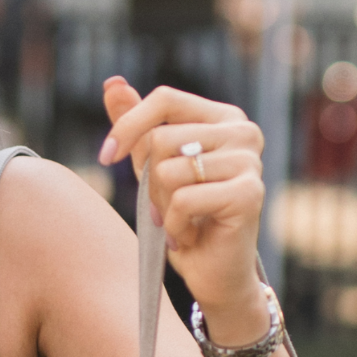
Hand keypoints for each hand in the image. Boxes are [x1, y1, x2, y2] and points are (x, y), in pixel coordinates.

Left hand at [99, 77, 269, 338]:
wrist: (214, 273)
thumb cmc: (183, 218)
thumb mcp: (152, 167)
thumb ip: (136, 125)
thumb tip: (111, 83)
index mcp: (222, 117)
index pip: (164, 99)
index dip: (128, 125)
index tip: (106, 157)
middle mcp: (243, 131)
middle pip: (160, 139)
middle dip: (149, 183)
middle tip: (166, 208)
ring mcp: (250, 161)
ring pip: (168, 171)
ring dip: (161, 208)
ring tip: (180, 223)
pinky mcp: (249, 193)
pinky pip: (182, 200)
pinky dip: (173, 227)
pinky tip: (190, 236)